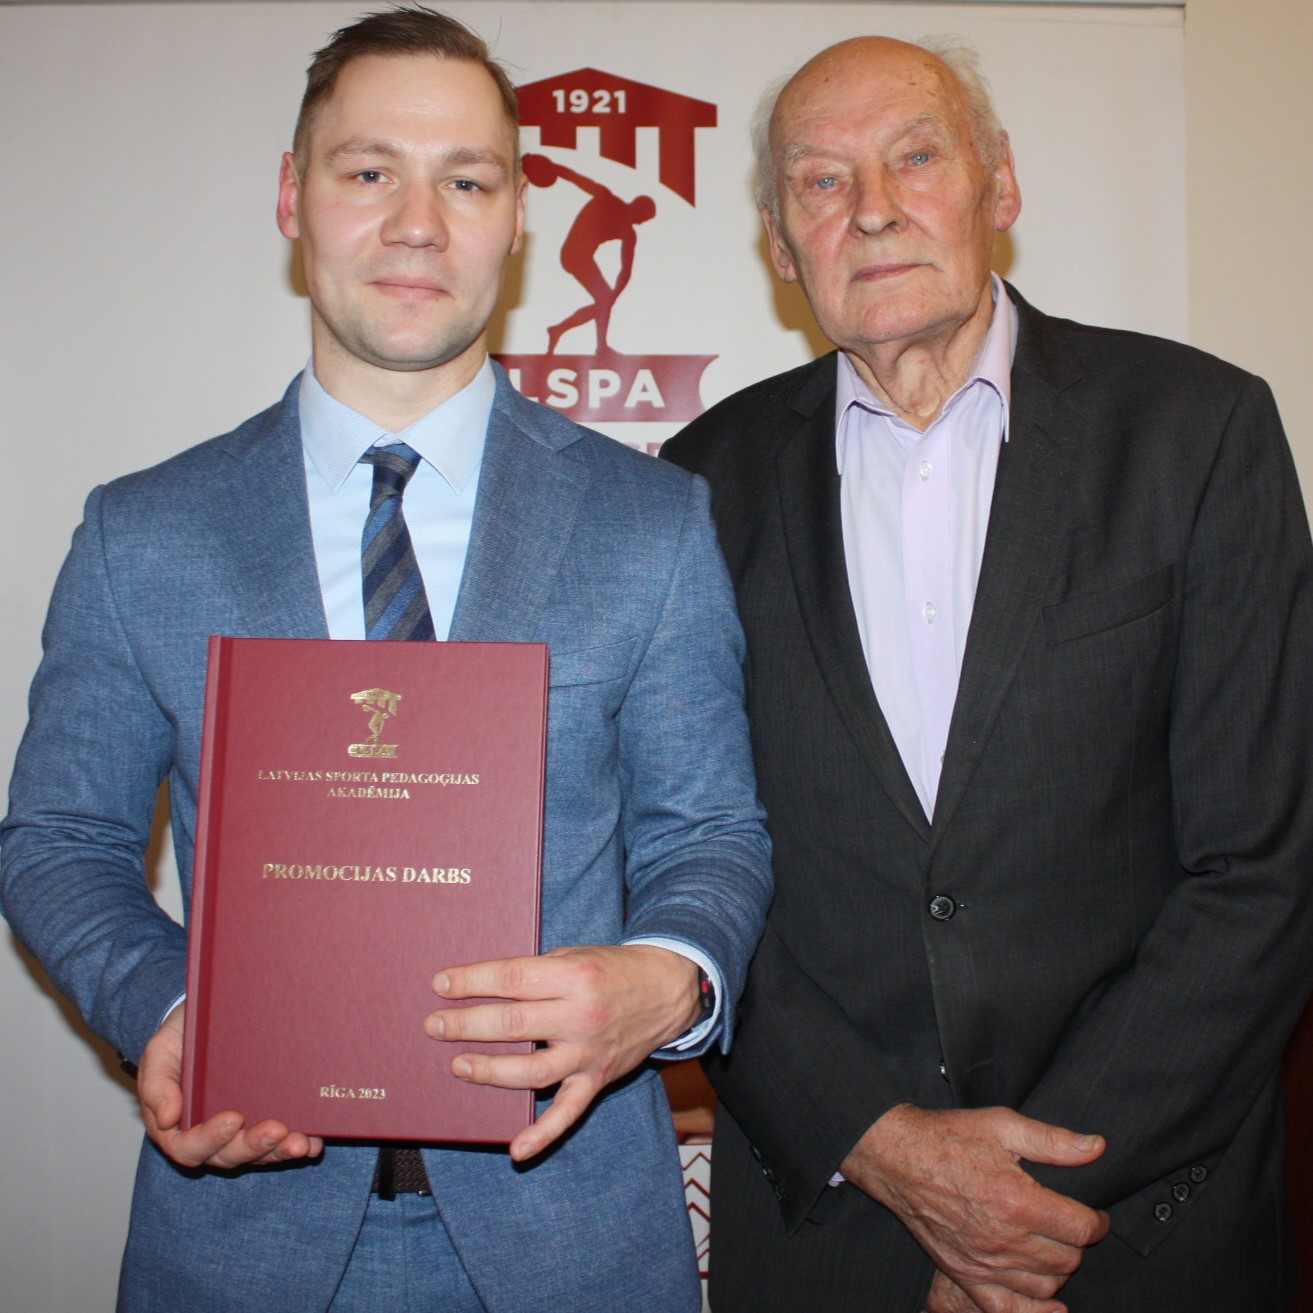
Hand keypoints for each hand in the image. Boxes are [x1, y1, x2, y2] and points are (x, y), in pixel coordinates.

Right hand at [138, 1004, 322, 1169]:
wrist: (205, 1022)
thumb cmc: (178, 1042)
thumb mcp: (159, 1057)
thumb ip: (158, 1086)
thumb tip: (167, 1118)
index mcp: (179, 1128)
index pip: (190, 1147)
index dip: (211, 1139)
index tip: (233, 1118)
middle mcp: (212, 1137)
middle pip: (230, 1155)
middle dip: (254, 1146)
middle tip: (277, 1130)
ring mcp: (241, 1132)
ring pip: (259, 1153)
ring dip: (280, 1151)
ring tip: (302, 1143)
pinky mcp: (265, 1120)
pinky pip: (282, 1140)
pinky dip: (299, 1144)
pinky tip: (314, 1143)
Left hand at [426, 944, 701, 1160]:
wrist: (666, 990)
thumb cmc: (611, 969)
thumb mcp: (575, 956)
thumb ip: (536, 974)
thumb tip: (484, 989)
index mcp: (573, 977)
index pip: (512, 980)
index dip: (472, 982)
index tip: (441, 985)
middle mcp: (580, 1016)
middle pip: (513, 1025)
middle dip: (467, 1025)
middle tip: (435, 1026)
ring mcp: (588, 1052)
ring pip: (530, 1072)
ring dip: (489, 1071)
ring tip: (458, 1065)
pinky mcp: (597, 1079)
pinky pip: (567, 1113)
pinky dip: (542, 1134)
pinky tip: (516, 1150)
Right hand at [841, 1104, 1108, 1312]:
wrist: (897, 1156)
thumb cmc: (950, 1136)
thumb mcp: (1002, 1125)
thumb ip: (1053, 1141)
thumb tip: (1098, 1147)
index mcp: (1017, 1201)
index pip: (1081, 1228)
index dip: (1098, 1222)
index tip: (1096, 1215)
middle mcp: (1004, 1239)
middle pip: (1068, 1259)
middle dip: (1076, 1241)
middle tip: (1067, 1223)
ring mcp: (984, 1263)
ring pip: (1046, 1285)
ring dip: (1058, 1269)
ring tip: (1051, 1247)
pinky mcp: (965, 1276)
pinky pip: (1008, 1309)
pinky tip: (1050, 1305)